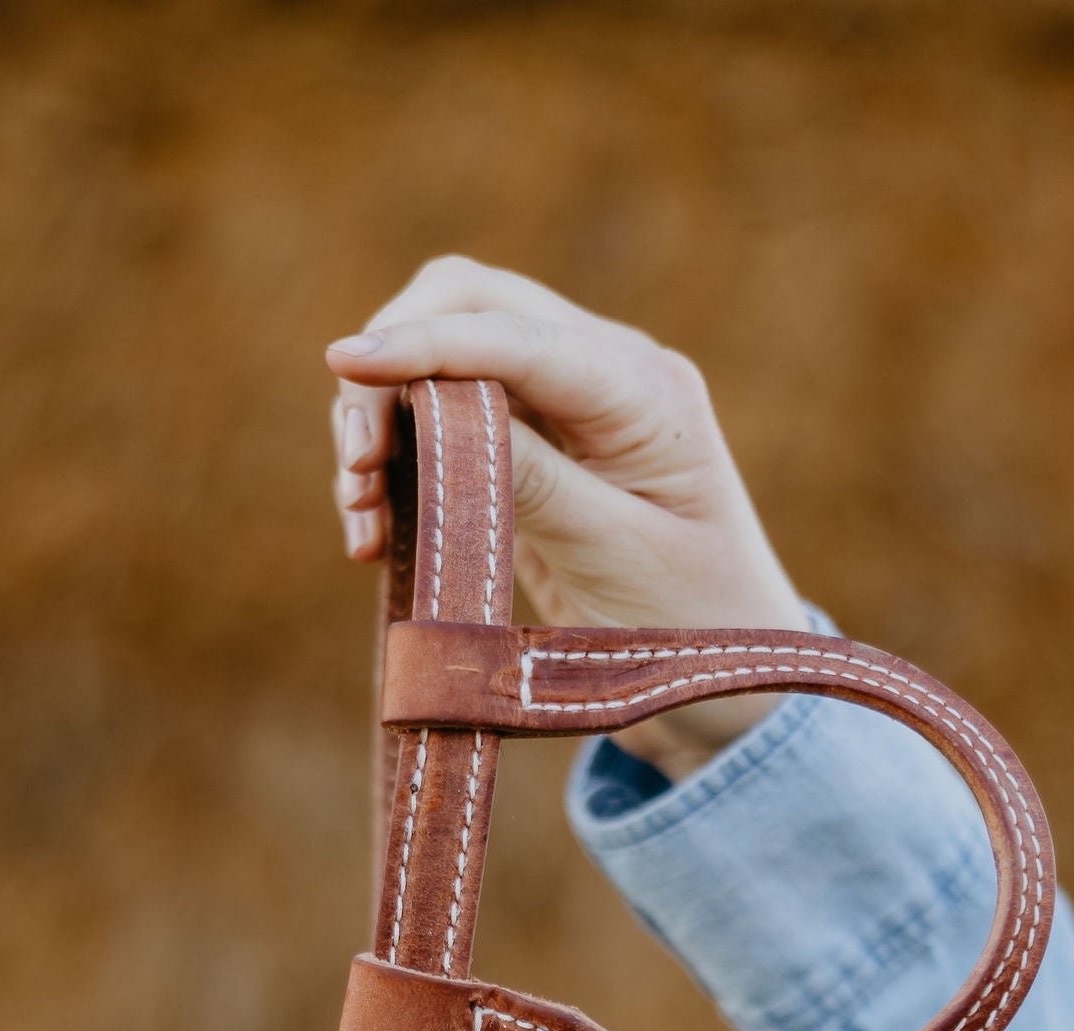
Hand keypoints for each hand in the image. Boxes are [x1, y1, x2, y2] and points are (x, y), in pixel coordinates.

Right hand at [326, 259, 811, 780]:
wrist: (729, 682)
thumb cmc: (693, 623)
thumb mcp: (613, 555)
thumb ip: (533, 477)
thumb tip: (437, 410)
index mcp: (642, 388)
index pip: (514, 333)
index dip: (422, 343)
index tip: (343, 364)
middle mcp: (602, 372)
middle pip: (468, 305)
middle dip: (392, 368)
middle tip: (356, 468)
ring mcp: (564, 405)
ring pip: (443, 357)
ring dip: (383, 420)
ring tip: (361, 515)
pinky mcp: (531, 448)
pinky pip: (443, 420)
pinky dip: (396, 462)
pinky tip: (376, 531)